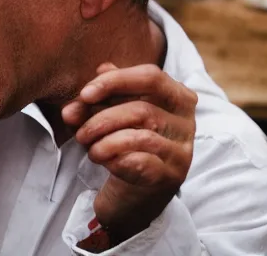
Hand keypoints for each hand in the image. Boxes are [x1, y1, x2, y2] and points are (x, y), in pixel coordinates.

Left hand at [62, 63, 197, 244]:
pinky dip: (115, 160)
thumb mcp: (107, 114)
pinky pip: (141, 162)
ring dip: (105, 142)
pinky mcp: (172, 176)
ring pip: (141, 137)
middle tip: (80, 132)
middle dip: (102, 119)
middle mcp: (186, 122)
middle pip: (142, 109)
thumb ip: (95, 101)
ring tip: (91, 150)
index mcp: (176, 96)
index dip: (115, 81)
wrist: (134, 190)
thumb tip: (82, 97)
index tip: (85, 94)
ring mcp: (182, 151)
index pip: (150, 76)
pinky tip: (106, 162)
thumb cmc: (123, 142)